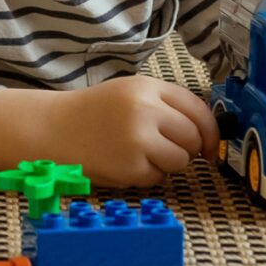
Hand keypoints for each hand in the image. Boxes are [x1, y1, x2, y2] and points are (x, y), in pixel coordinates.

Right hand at [58, 76, 219, 186]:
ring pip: (180, 160)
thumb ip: (168, 105)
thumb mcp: (131, 93)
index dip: (210, 131)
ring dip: (168, 163)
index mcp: (147, 88)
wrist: (54, 130)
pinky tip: (126, 163)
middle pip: (192, 137)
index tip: (210, 144)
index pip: (198, 110)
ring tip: (142, 154)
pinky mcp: (130, 168)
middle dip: (187, 148)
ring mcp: (137, 140)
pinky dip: (148, 175)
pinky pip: (159, 177)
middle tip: (166, 149)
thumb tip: (207, 135)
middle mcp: (145, 111)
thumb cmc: (96, 113)